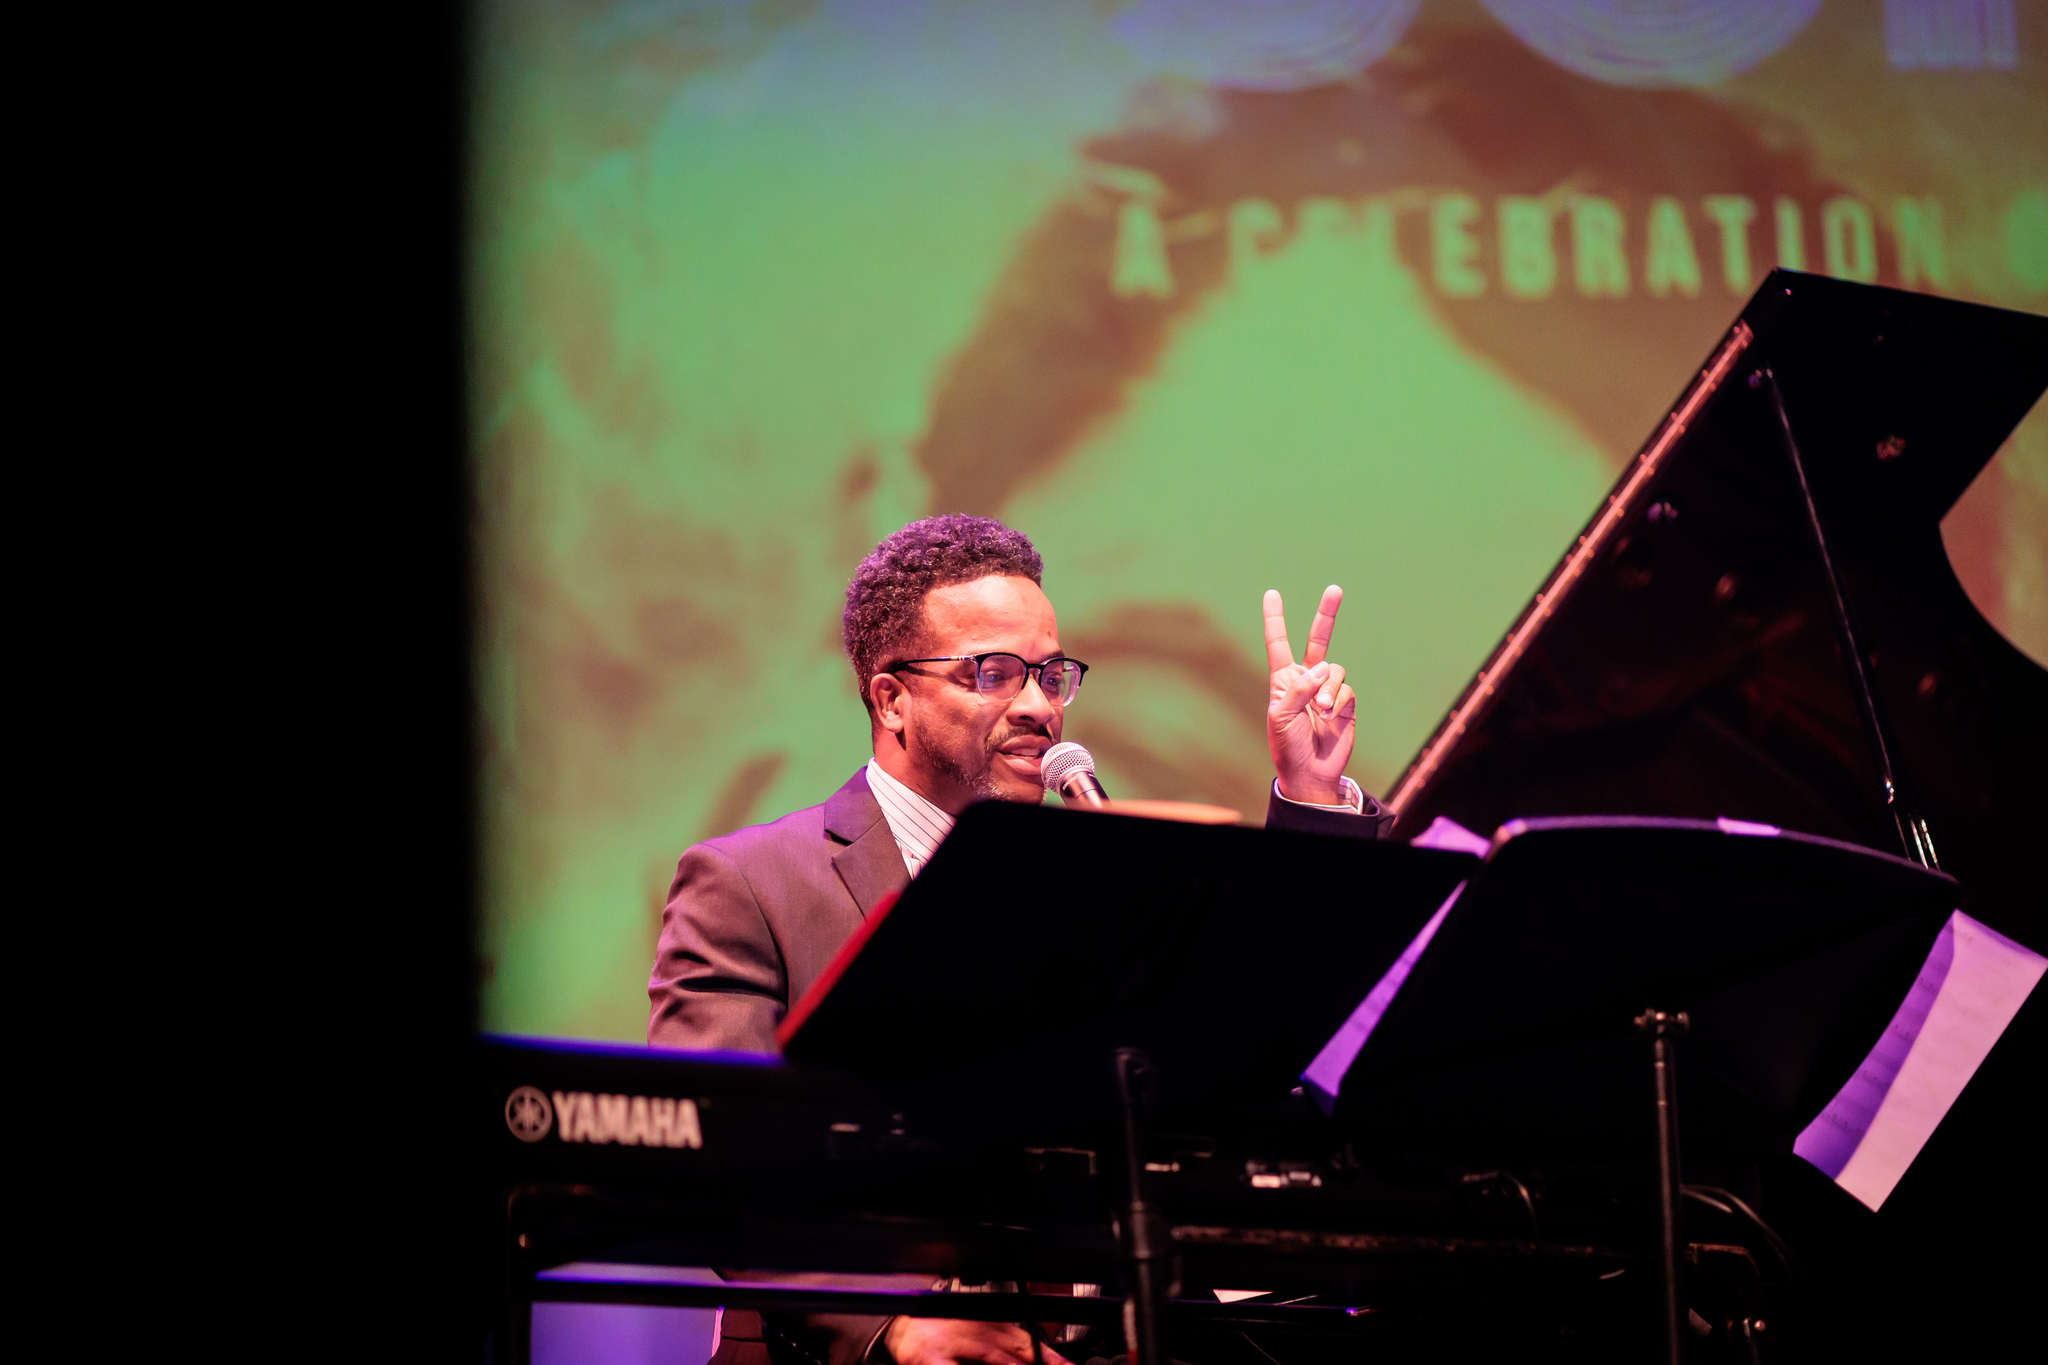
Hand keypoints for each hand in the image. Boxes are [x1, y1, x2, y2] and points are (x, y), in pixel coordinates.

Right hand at [882, 1318, 1070, 1364]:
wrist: (902, 1327)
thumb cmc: (942, 1335)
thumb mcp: (978, 1338)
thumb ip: (1006, 1351)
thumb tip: (1033, 1358)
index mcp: (990, 1330)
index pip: (1026, 1342)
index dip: (1049, 1355)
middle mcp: (976, 1334)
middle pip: (1014, 1347)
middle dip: (1037, 1360)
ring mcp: (953, 1344)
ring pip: (988, 1353)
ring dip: (1009, 1363)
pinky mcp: (929, 1357)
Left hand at [1263, 586, 1356, 805]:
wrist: (1309, 772)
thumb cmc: (1287, 746)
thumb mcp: (1281, 717)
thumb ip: (1299, 689)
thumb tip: (1323, 668)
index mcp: (1283, 680)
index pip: (1278, 643)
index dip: (1275, 619)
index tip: (1272, 594)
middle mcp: (1306, 680)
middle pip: (1317, 640)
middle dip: (1327, 615)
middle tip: (1335, 589)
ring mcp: (1327, 690)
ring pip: (1334, 670)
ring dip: (1328, 687)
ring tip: (1322, 709)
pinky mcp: (1345, 702)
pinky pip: (1345, 689)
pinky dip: (1338, 699)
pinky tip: (1331, 715)